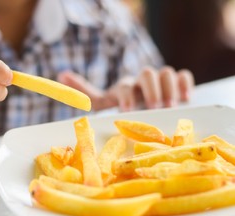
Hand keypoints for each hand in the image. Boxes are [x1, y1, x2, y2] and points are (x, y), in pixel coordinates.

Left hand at [57, 67, 193, 111]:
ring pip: (167, 73)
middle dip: (150, 90)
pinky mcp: (177, 84)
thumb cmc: (122, 108)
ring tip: (169, 106)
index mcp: (125, 86)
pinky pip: (184, 76)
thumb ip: (85, 91)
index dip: (126, 97)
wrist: (143, 109)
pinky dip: (185, 84)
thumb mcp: (103, 102)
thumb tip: (60, 75)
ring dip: (168, 89)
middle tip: (154, 107)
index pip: (124, 86)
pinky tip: (185, 99)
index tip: (127, 111)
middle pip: (148, 73)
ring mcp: (160, 82)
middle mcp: (142, 81)